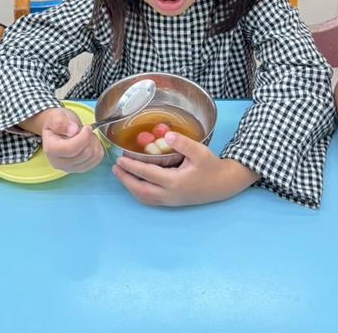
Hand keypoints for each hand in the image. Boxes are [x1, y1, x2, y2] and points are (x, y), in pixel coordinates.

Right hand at [28, 107, 103, 172]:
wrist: (57, 128)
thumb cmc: (57, 122)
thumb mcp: (57, 116)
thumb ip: (61, 122)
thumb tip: (73, 131)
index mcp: (51, 149)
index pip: (72, 149)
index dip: (84, 137)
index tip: (86, 127)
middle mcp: (58, 163)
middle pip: (84, 154)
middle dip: (90, 139)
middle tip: (86, 129)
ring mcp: (69, 168)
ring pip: (92, 158)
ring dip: (94, 143)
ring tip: (87, 135)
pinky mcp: (79, 169)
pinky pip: (96, 161)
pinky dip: (97, 149)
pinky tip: (90, 142)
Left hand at [112, 132, 257, 205]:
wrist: (223, 184)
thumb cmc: (211, 166)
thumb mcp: (200, 152)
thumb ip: (184, 143)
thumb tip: (168, 135)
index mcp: (175, 182)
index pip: (148, 174)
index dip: (132, 166)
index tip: (120, 158)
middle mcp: (170, 194)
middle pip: (141, 190)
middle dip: (126, 179)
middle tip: (115, 167)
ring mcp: (170, 201)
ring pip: (145, 198)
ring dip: (130, 187)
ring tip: (121, 174)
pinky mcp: (172, 202)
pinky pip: (151, 200)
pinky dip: (139, 192)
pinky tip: (135, 183)